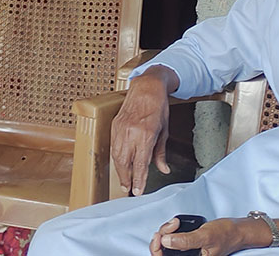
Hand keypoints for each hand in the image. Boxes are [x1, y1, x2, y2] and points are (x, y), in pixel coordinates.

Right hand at [110, 66, 174, 194]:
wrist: (146, 87)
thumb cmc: (158, 107)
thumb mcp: (164, 131)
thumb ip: (160, 152)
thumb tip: (163, 169)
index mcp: (146, 135)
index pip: (141, 164)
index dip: (139, 180)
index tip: (138, 191)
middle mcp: (131, 133)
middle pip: (125, 162)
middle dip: (126, 178)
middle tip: (128, 189)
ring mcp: (121, 128)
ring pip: (116, 155)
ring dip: (119, 170)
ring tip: (124, 180)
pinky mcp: (115, 125)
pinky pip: (113, 145)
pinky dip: (116, 157)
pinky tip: (120, 163)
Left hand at [150, 217, 255, 255]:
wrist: (237, 230)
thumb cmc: (225, 234)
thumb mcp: (205, 236)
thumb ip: (185, 240)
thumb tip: (165, 241)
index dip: (157, 249)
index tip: (160, 235)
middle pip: (163, 252)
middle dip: (162, 237)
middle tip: (171, 225)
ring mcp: (186, 253)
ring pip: (165, 245)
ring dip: (166, 233)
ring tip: (175, 223)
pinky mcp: (186, 246)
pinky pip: (171, 241)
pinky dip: (170, 232)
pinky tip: (175, 225)